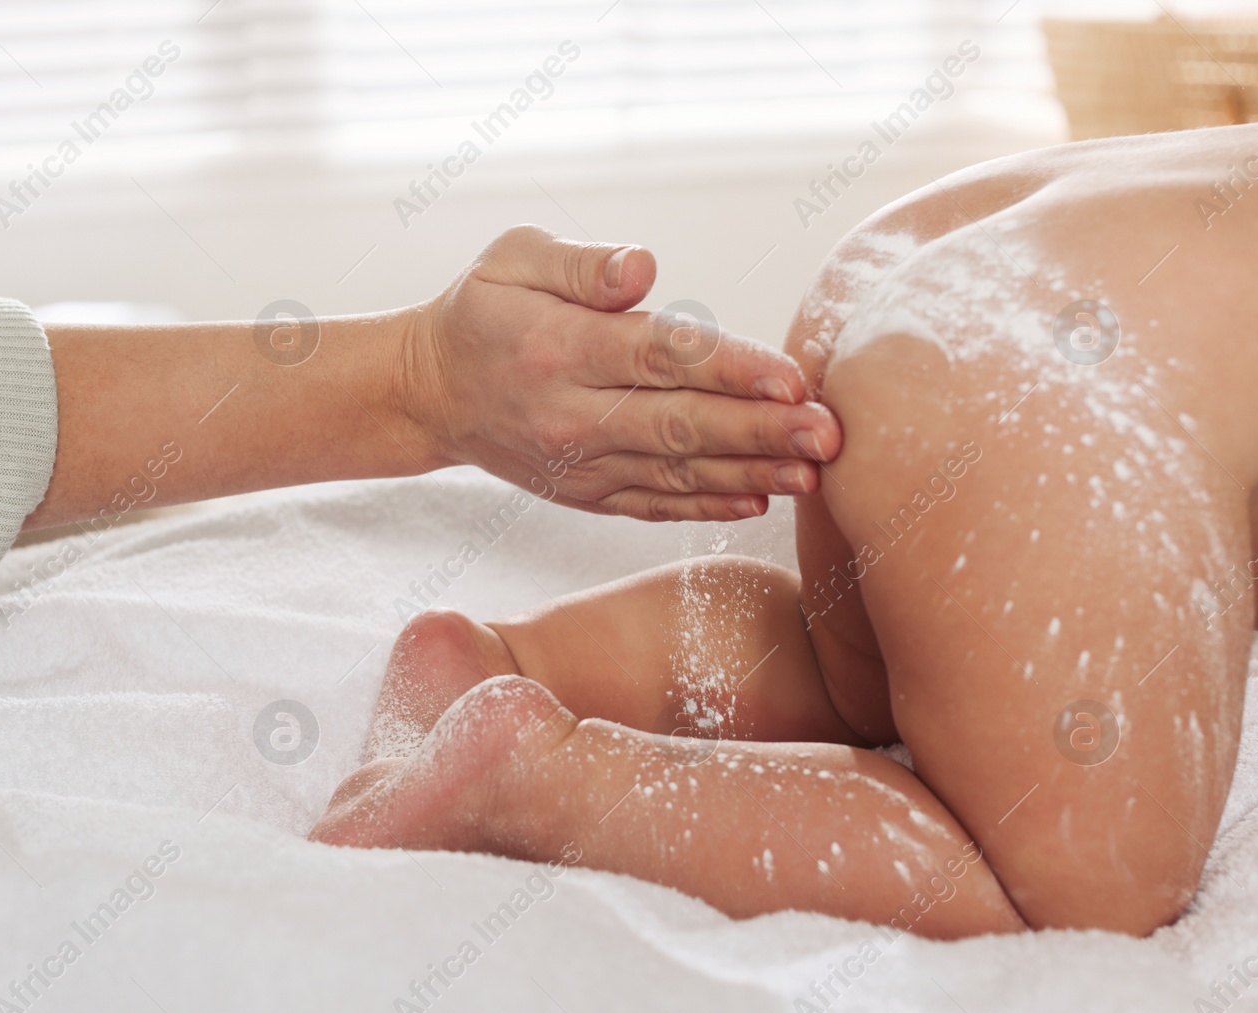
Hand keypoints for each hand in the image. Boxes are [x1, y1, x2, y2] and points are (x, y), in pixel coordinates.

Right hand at [402, 225, 841, 521]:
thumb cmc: (483, 311)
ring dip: (750, 474)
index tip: (791, 376)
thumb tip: (644, 268)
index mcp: (559, 348)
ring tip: (814, 473)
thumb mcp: (513, 258)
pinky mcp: (584, 493)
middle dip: (760, 431)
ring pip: (676, 474)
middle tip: (829, 433)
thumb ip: (582, 262)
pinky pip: (652, 506)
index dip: (729, 368)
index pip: (658, 358)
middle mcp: (570, 415)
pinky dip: (706, 508)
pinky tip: (758, 500)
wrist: (428, 393)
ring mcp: (578, 464)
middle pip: (679, 426)